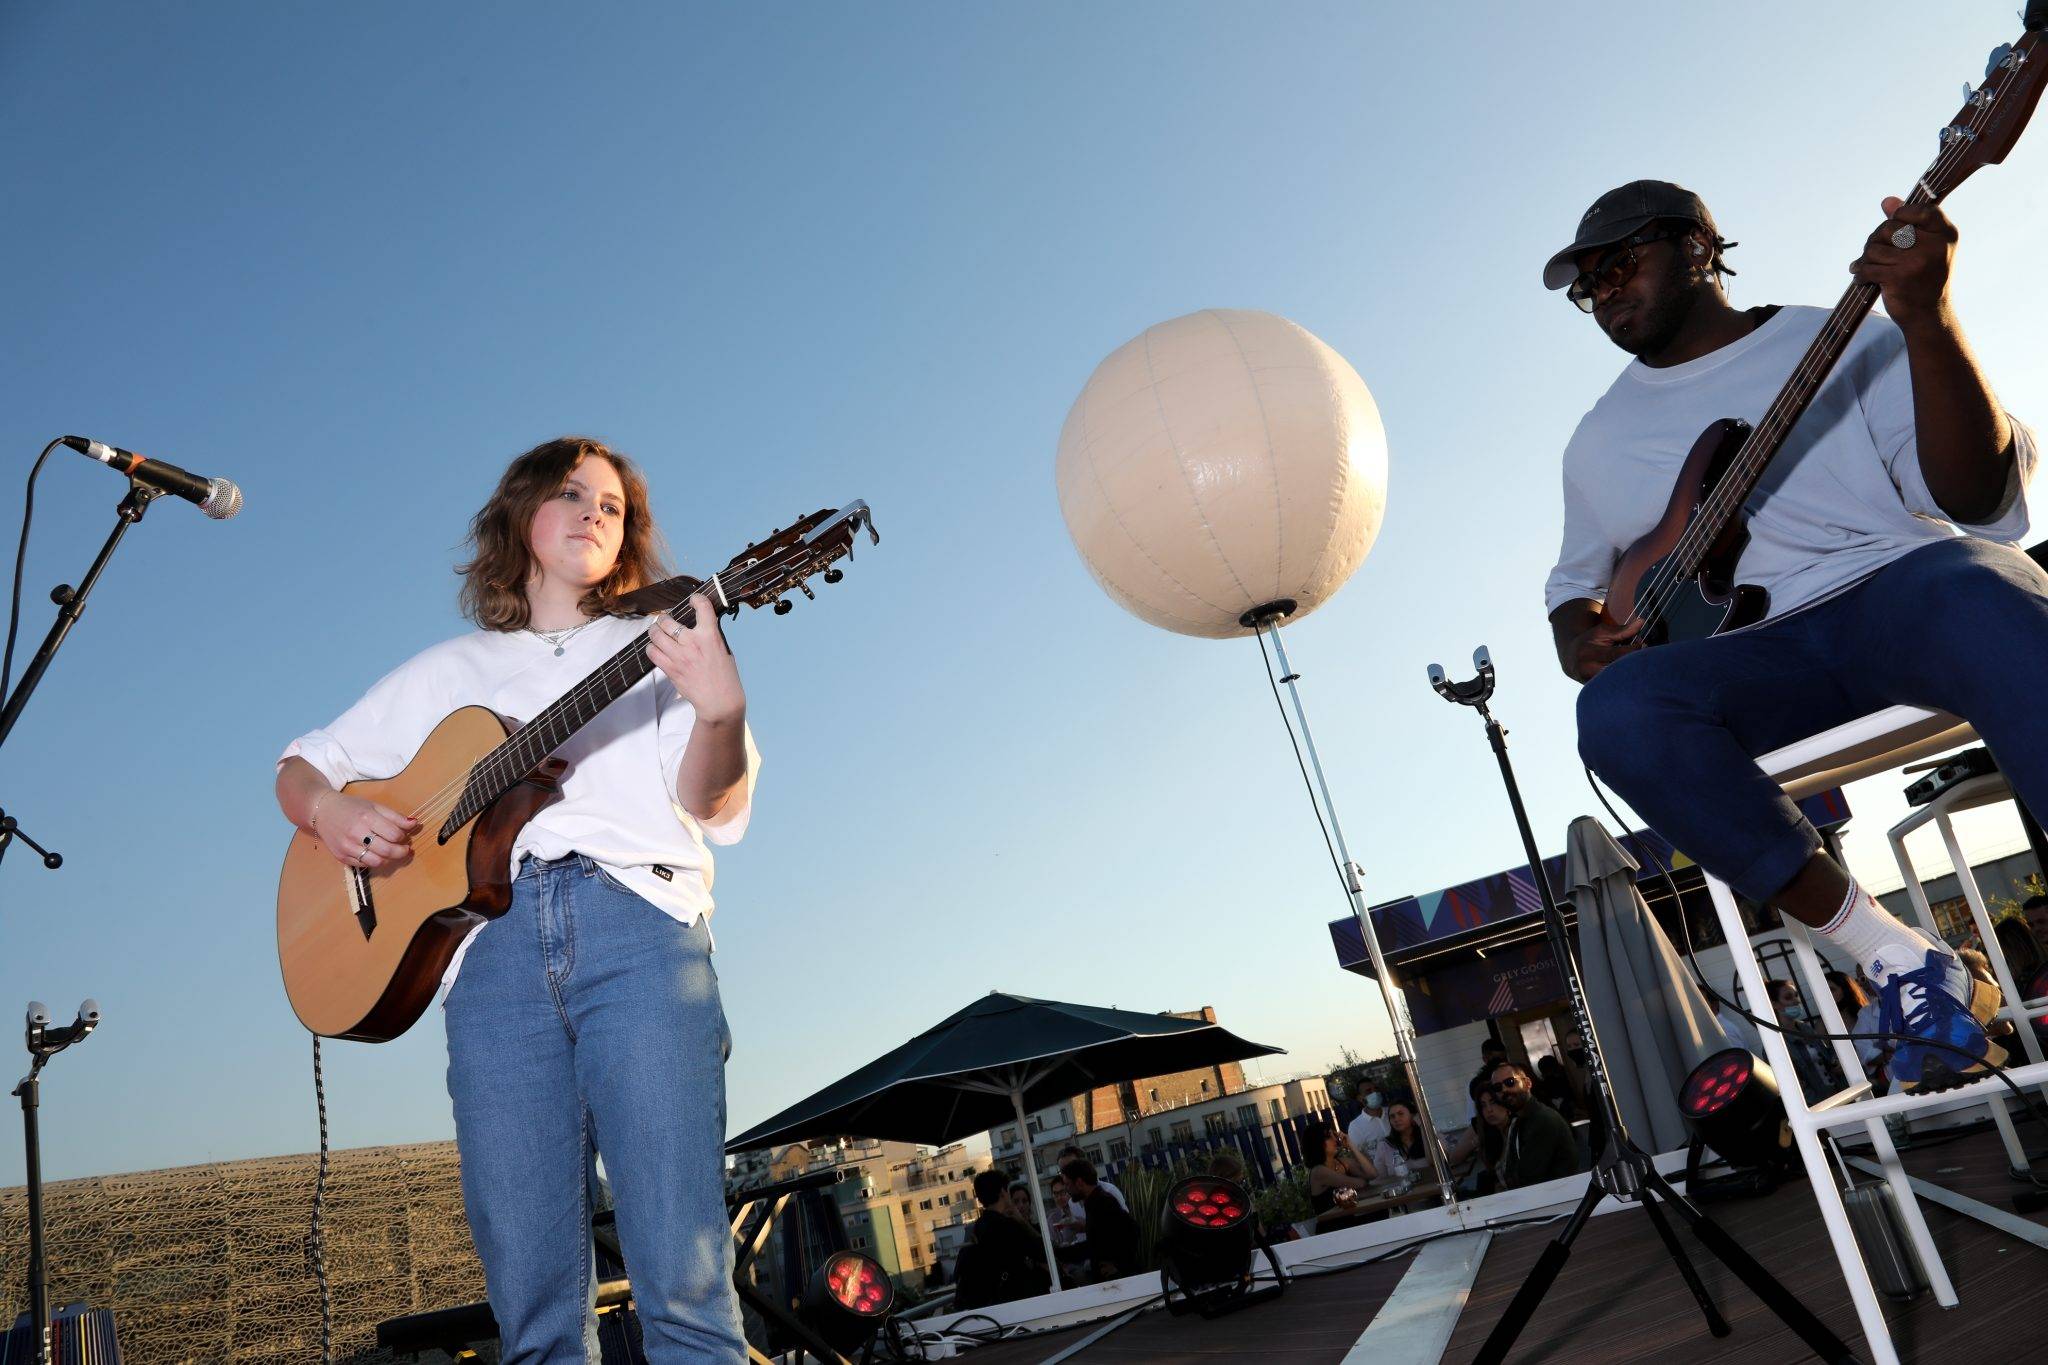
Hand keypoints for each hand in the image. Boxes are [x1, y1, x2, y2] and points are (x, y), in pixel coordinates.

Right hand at [314, 793, 418, 870]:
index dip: (403, 837)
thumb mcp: (374, 806)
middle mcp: (356, 834)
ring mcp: (347, 847)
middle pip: (387, 850)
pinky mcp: (341, 857)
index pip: (394, 834)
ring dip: (389, 859)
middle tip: (405, 849)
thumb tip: (415, 824)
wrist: (322, 811)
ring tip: (392, 853)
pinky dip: (374, 861)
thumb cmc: (351, 807)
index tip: (403, 836)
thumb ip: (395, 817)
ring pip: (377, 862)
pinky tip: (376, 854)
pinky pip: (364, 865)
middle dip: (401, 852)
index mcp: (366, 818)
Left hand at [647, 594, 745, 723]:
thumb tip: (700, 624)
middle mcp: (693, 643)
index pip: (702, 606)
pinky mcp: (670, 668)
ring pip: (656, 634)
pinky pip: (652, 652)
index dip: (696, 599)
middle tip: (665, 620)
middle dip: (664, 618)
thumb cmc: (725, 677)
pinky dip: (652, 648)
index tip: (693, 601)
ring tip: (657, 632)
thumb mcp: (724, 650)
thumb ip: (710, 635)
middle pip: (668, 620)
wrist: (719, 701)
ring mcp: (679, 656)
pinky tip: (657, 649)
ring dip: (655, 631)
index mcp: (710, 636)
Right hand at [1567, 615, 1644, 682]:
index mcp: (1588, 653)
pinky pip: (1615, 686)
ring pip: (1618, 680)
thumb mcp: (1603, 632)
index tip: (1641, 644)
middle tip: (1642, 656)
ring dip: (1630, 672)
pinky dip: (1624, 679)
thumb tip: (1641, 622)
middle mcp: (1587, 670)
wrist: (1571, 658)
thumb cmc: (1590, 642)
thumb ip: (1622, 630)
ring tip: (1635, 663)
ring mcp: (1590, 682)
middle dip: (1633, 663)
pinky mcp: (1595, 689)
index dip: (1634, 649)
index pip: (1617, 654)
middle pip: (1618, 670)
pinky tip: (1628, 672)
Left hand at [1851, 198, 1955, 332]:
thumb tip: (1887, 201)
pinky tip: (1861, 277)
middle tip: (1874, 251)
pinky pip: (1867, 267)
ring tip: (1868, 266)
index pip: (1920, 210)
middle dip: (1876, 239)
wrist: (1928, 315)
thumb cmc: (1925, 278)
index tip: (1895, 226)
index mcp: (1946, 234)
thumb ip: (1909, 223)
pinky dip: (1860, 273)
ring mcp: (1916, 261)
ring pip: (1875, 248)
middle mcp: (1934, 245)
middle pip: (1889, 227)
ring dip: (1866, 258)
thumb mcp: (1927, 247)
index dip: (1902, 214)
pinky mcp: (1898, 277)